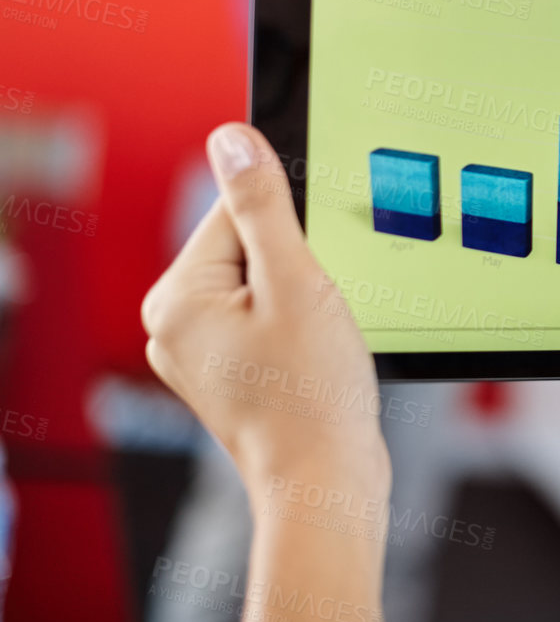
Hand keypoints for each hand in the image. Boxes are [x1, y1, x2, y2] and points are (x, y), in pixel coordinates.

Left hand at [141, 123, 388, 502]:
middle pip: (248, 248)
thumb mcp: (296, 283)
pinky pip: (265, 317)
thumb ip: (262, 206)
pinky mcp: (226, 370)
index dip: (293, 236)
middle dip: (297, 268)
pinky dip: (297, 326)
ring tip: (314, 344)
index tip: (313, 277)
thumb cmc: (312, 395)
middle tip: (316, 318)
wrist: (324, 482)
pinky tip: (311, 359)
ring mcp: (197, 352)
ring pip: (262, 283)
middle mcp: (173, 323)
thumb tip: (232, 140)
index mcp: (177, 296)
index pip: (236, 213)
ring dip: (301, 298)